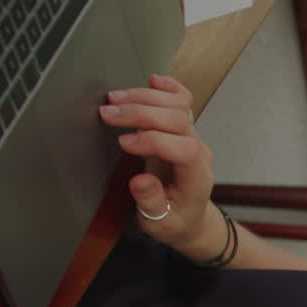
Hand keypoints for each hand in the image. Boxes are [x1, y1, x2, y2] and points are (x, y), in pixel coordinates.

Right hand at [99, 74, 217, 252]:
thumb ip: (152, 203)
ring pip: (178, 106)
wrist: (191, 219)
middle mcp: (198, 152)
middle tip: (108, 113)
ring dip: (145, 98)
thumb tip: (141, 181)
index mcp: (196, 176)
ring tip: (114, 99)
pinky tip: (153, 80)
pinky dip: (169, 88)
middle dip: (141, 113)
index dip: (153, 140)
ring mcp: (193, 137)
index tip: (123, 143)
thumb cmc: (175, 222)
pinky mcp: (184, 130)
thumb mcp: (160, 225)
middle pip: (178, 120)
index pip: (183, 148)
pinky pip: (183, 103)